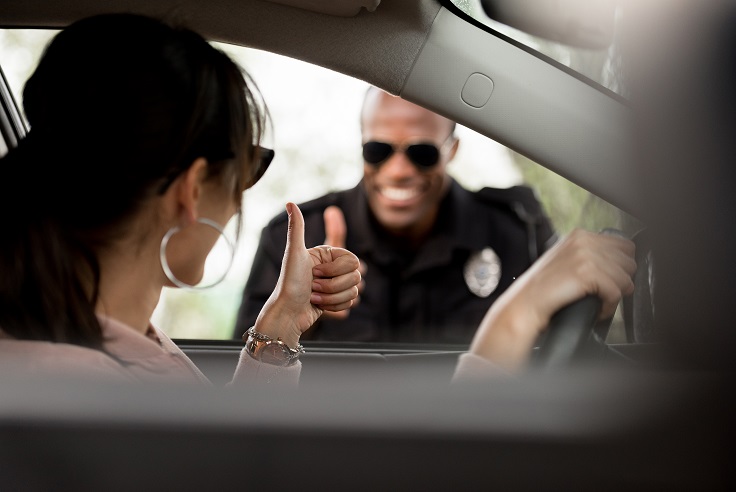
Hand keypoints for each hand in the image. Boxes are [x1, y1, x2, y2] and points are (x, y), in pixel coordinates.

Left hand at [254, 203, 360, 346]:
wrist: (287, 313)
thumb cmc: (289, 283)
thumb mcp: (294, 254)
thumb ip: (297, 227)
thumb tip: (290, 202)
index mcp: (327, 254)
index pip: (353, 260)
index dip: (335, 270)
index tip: (315, 272)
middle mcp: (333, 267)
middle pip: (355, 277)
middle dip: (332, 285)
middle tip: (313, 286)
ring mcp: (336, 284)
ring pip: (354, 291)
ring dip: (331, 297)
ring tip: (313, 297)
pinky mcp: (337, 299)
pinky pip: (350, 302)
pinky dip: (334, 307)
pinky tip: (319, 305)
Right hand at [469, 229, 635, 371]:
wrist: (525, 303)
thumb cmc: (542, 288)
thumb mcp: (565, 259)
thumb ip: (588, 254)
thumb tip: (617, 264)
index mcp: (579, 235)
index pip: (623, 245)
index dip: (622, 265)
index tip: (613, 279)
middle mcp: (583, 241)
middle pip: (628, 261)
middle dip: (621, 280)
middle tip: (607, 293)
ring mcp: (584, 255)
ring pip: (625, 277)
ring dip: (616, 294)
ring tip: (601, 302)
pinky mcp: (586, 273)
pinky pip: (616, 292)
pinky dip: (609, 306)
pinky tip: (598, 309)